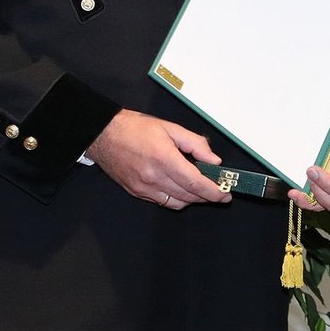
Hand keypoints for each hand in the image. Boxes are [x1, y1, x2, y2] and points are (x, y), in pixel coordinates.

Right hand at [85, 108, 225, 209]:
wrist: (104, 135)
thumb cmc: (136, 128)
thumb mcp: (171, 128)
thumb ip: (196, 144)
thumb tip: (214, 161)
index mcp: (164, 158)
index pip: (195, 182)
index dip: (213, 192)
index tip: (225, 194)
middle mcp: (153, 177)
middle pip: (188, 195)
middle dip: (207, 197)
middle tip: (219, 192)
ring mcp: (143, 187)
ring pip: (176, 203)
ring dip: (193, 199)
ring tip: (201, 190)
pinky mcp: (136, 192)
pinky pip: (162, 202)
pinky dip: (176, 199)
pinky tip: (182, 190)